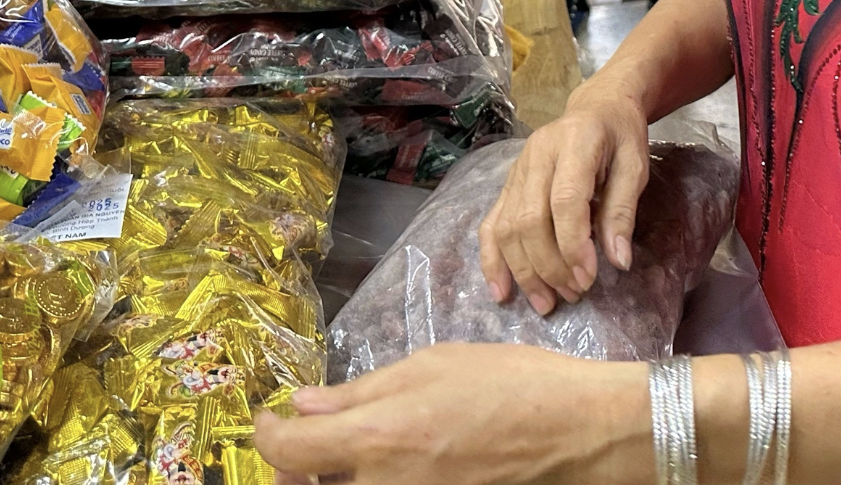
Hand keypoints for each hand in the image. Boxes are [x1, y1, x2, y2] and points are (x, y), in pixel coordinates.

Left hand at [254, 343, 647, 484]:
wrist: (576, 433)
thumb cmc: (509, 384)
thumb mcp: (430, 366)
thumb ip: (360, 391)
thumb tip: (304, 405)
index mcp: (378, 439)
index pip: (286, 453)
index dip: (265, 434)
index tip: (268, 417)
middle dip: (294, 470)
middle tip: (305, 442)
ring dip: (333, 480)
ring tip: (347, 455)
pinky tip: (388, 465)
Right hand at [478, 82, 650, 314]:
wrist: (596, 107)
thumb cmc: (620, 136)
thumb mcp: (635, 166)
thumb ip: (623, 211)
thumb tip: (618, 262)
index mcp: (574, 143)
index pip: (565, 201)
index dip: (573, 244)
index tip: (588, 278)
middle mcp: (537, 155)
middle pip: (530, 219)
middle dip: (549, 265)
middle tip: (574, 293)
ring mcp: (517, 169)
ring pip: (507, 227)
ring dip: (524, 271)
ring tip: (546, 302)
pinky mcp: (507, 183)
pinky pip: (491, 223)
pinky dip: (493, 259)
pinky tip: (501, 290)